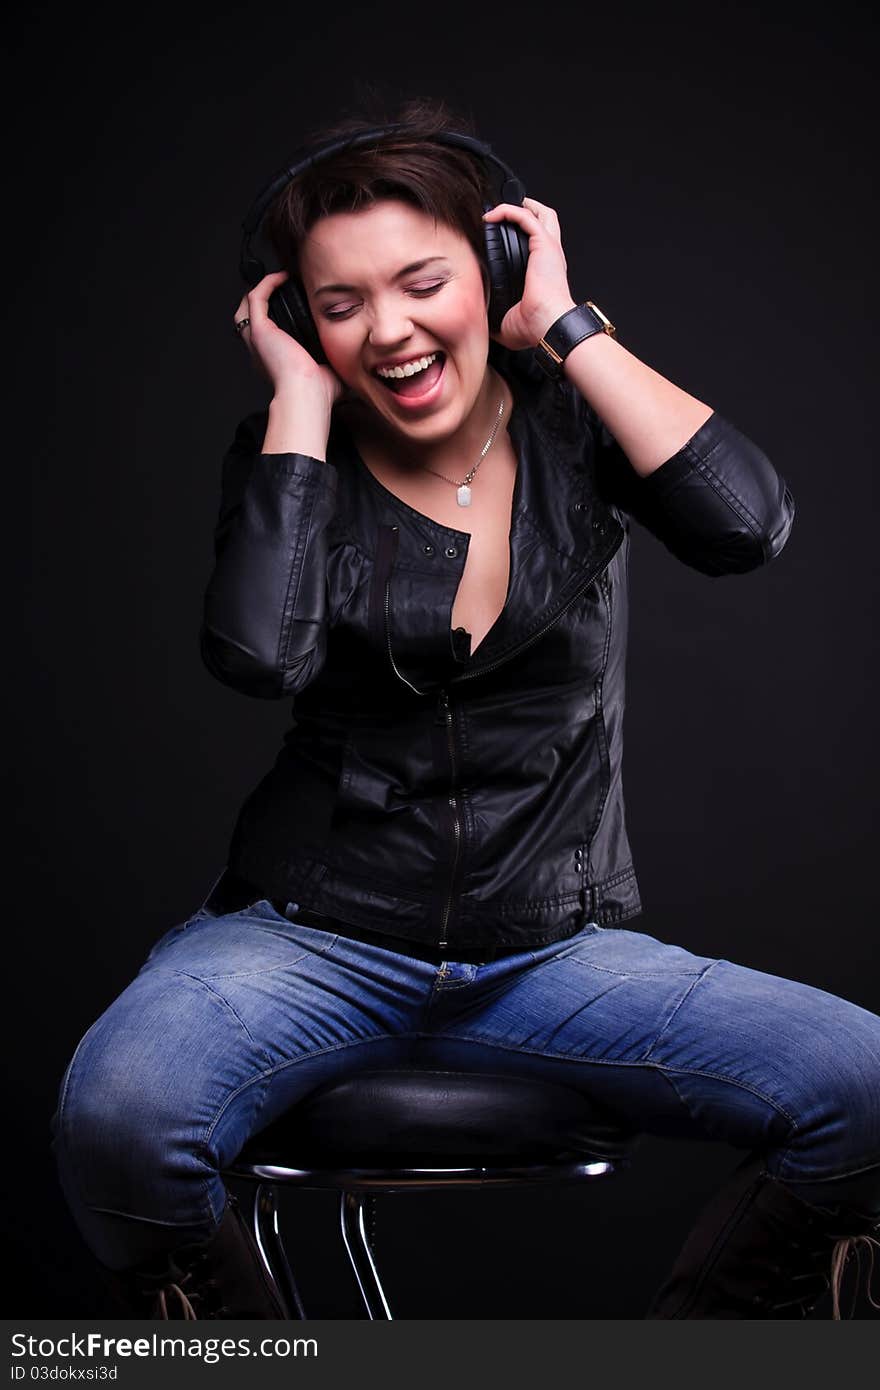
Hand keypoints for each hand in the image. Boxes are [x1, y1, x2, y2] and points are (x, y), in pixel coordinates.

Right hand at [233, 271, 346, 409]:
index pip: (270, 333)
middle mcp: (263, 349)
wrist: (308, 396)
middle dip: (263, 300)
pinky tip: (281, 277)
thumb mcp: (332, 376)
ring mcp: (258, 339)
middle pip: (251, 318)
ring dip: (260, 290)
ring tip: (279, 278)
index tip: (296, 302)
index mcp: (276, 360)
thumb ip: (340, 366)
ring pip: (246, 307)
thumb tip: (358, 367)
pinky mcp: (260, 330)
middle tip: (282, 286)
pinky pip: (256, 298)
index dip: (278, 316)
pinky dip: (266, 284)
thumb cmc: (318, 393)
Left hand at [482, 197, 576, 349]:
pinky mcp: (543, 243)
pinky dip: (508, 210)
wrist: (548, 324)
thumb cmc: (536, 325)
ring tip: (499, 209)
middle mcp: (549, 256)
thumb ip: (494, 318)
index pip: (537, 244)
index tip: (501, 236)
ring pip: (540, 213)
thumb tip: (479, 323)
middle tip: (506, 214)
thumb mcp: (508, 322)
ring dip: (520, 206)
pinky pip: (525, 216)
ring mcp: (548, 248)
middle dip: (528, 211)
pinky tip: (492, 216)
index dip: (522, 235)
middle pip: (546, 221)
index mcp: (544, 272)